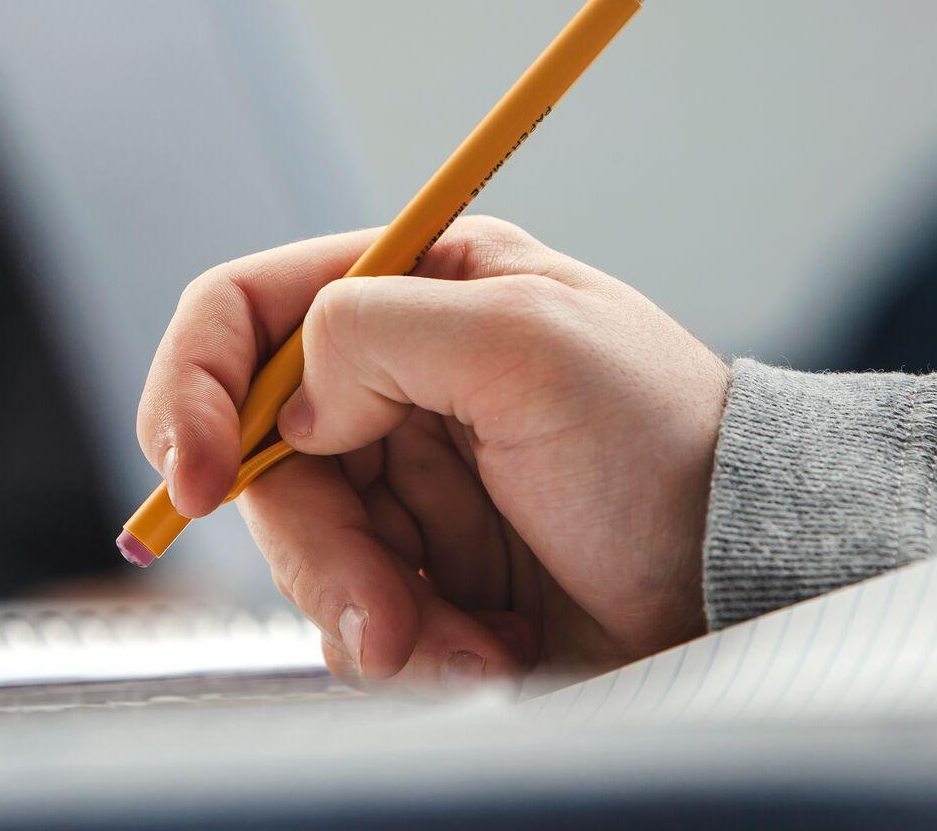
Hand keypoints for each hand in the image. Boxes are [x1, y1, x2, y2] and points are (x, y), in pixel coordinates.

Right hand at [136, 217, 728, 692]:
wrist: (742, 580)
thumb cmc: (666, 445)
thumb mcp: (528, 344)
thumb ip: (377, 333)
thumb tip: (290, 407)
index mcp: (416, 290)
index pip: (244, 311)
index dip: (194, 385)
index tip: (197, 476)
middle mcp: (396, 380)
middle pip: (259, 456)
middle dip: (313, 545)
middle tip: (380, 605)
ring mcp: (407, 481)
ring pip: (301, 549)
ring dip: (366, 608)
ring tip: (463, 637)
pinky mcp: (423, 570)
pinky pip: (352, 615)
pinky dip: (408, 646)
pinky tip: (486, 646)